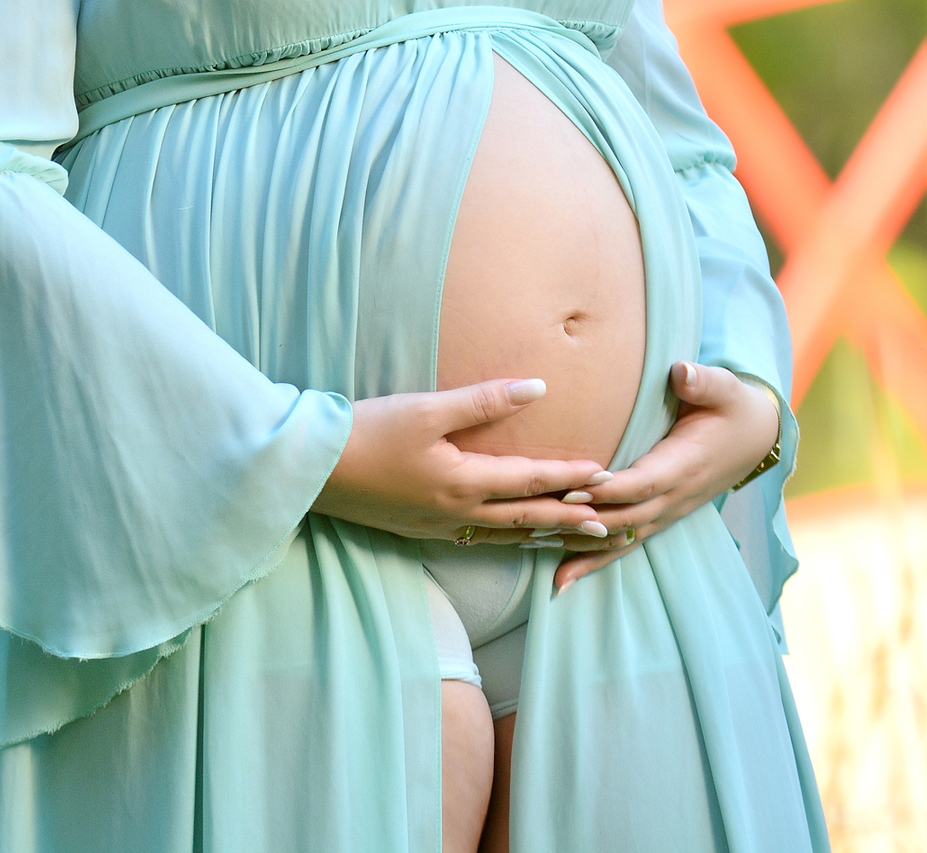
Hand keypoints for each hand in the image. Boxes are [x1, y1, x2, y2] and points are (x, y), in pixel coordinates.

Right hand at [313, 378, 607, 542]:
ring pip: (505, 535)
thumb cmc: (369, 433)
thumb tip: (538, 388)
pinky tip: (511, 535)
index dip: (571, 478)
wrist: (315, 470)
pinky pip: (480, 538)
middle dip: (569, 520)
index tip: (607, 477)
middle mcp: (458, 513)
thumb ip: (484, 400)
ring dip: (543, 534)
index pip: (530, 481)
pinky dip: (509, 538)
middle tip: (611, 525)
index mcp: (463, 484)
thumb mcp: (427, 409)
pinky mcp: (421, 528)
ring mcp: (439, 526)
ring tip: (572, 536)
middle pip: (527, 519)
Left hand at [552, 361, 781, 589]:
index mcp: (684, 465)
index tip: (575, 487)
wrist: (756, 437)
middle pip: (624, 517)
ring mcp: (667, 513)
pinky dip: (593, 561)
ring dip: (580, 547)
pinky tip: (561, 579)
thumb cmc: (732, 407)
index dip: (610, 488)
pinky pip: (625, 544)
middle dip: (581, 519)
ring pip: (620, 539)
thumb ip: (702, 381)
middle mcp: (674, 497)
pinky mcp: (659, 518)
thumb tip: (682, 371)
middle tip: (537, 516)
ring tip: (536, 551)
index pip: (643, 482)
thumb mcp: (724, 387)